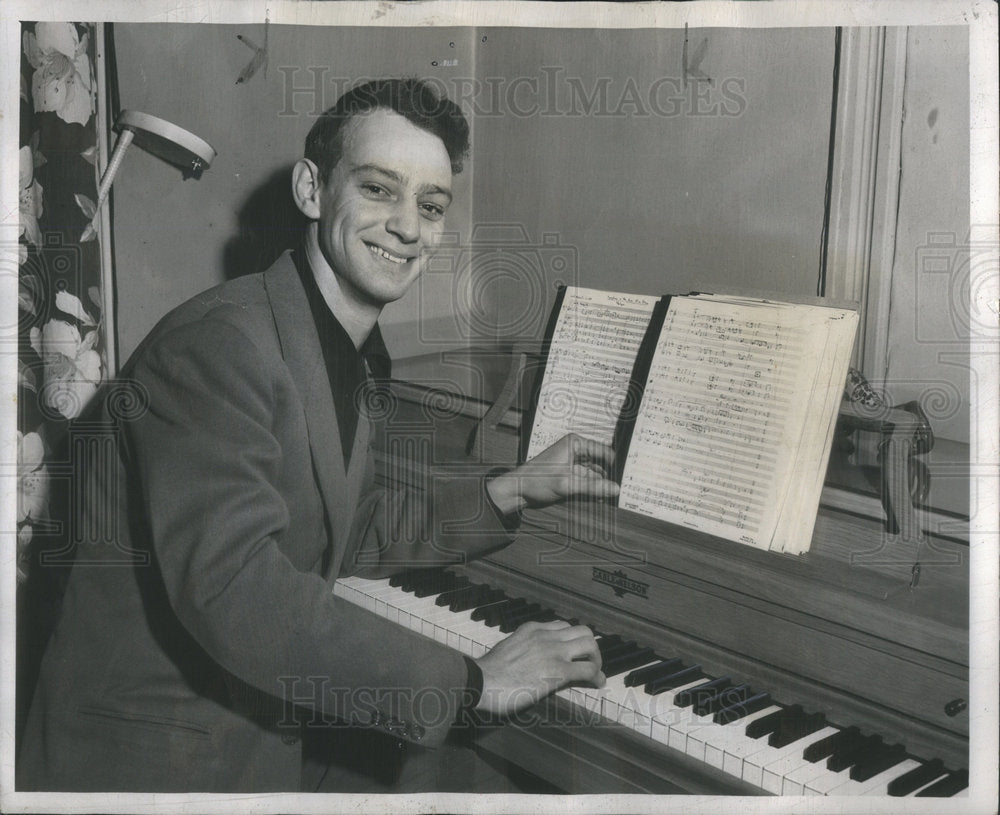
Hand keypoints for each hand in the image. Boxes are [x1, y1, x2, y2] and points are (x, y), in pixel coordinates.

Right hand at [473, 620, 604, 713]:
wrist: (482, 681)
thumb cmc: (489, 671)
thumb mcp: (508, 647)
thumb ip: (523, 647)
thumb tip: (530, 658)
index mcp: (532, 629)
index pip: (563, 626)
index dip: (572, 640)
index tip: (574, 651)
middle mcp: (546, 636)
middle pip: (582, 631)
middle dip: (590, 646)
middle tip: (589, 661)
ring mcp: (553, 652)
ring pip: (590, 645)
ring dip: (597, 659)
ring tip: (595, 671)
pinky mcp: (558, 671)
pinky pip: (588, 669)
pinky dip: (596, 676)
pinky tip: (597, 683)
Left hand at [485, 433, 619, 515]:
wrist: (518, 491)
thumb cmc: (537, 481)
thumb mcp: (567, 484)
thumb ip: (593, 487)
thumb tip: (616, 489)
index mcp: (575, 444)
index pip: (604, 452)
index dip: (616, 465)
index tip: (628, 478)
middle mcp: (576, 451)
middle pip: (602, 464)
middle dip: (611, 477)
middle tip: (625, 491)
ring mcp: (574, 464)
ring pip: (596, 475)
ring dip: (603, 486)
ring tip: (617, 498)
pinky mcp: (571, 475)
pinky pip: (589, 483)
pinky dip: (595, 491)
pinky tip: (603, 500)